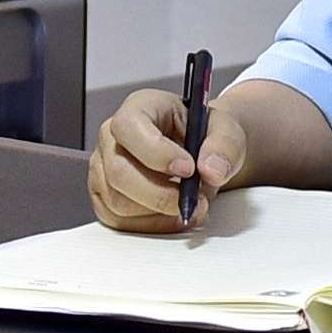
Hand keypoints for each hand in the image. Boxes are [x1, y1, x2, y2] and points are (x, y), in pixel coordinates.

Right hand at [87, 88, 247, 231]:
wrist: (202, 153)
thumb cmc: (206, 134)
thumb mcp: (227, 129)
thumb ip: (225, 145)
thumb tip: (212, 169)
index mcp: (140, 107)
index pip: (130, 126)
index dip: (156, 152)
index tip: (189, 168)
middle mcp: (113, 137)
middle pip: (119, 172)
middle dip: (160, 194)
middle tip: (195, 198)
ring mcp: (104, 168)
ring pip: (118, 202)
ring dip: (159, 213)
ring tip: (192, 205)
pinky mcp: (105, 198)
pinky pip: (119, 222)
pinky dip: (151, 225)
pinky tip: (175, 216)